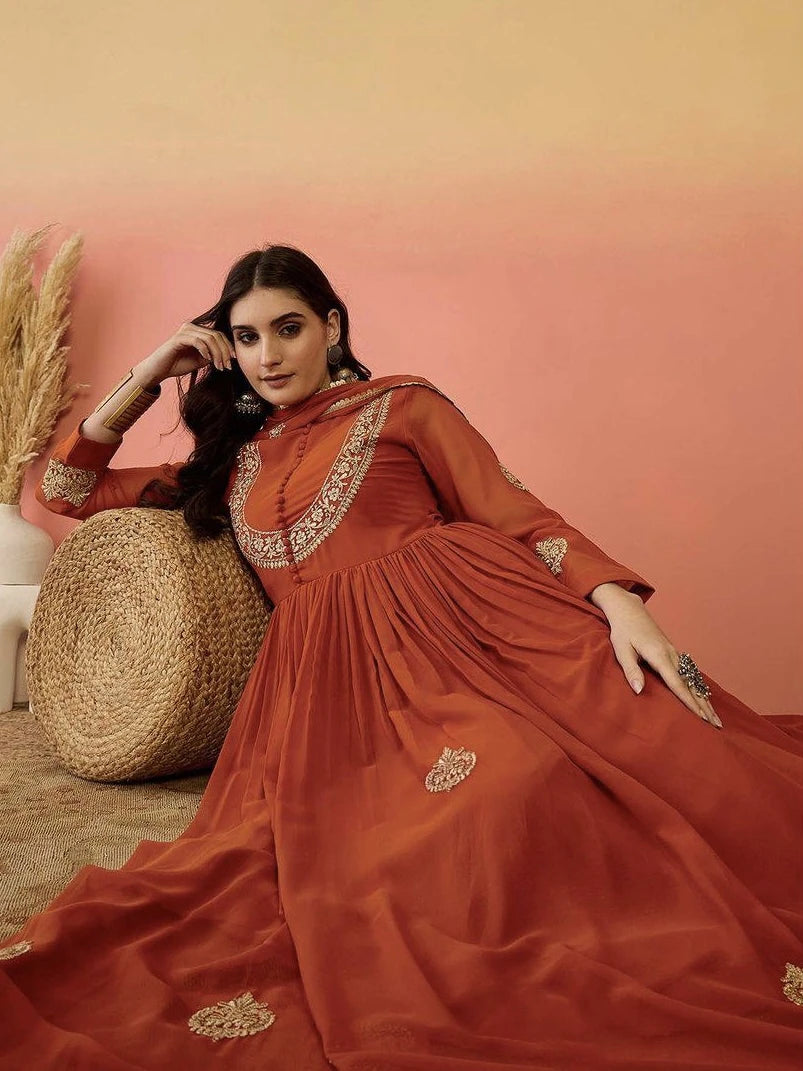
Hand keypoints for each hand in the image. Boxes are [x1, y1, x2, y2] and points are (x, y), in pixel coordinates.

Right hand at [139, 321, 236, 382]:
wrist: (160, 370)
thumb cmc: (178, 364)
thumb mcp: (201, 360)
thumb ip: (213, 355)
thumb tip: (228, 355)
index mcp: (198, 331)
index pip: (218, 335)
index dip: (228, 347)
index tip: (234, 360)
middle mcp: (192, 327)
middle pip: (216, 335)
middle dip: (225, 351)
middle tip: (227, 366)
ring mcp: (185, 331)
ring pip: (209, 338)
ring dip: (217, 353)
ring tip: (219, 366)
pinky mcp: (178, 338)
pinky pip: (197, 341)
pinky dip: (205, 350)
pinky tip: (208, 359)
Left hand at [589, 583, 721, 728]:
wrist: (629, 610)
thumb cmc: (623, 631)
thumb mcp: (622, 650)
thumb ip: (631, 671)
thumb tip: (639, 691)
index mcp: (659, 655)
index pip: (677, 683)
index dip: (689, 702)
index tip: (700, 717)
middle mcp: (672, 655)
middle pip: (691, 684)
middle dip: (704, 705)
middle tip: (716, 725)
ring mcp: (675, 653)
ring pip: (693, 679)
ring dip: (704, 698)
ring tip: (714, 717)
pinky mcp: (673, 652)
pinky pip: (690, 673)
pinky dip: (699, 687)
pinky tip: (704, 698)